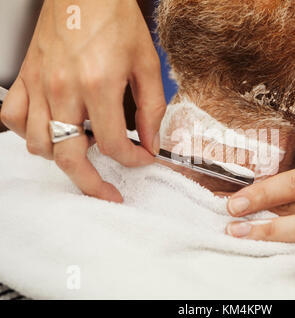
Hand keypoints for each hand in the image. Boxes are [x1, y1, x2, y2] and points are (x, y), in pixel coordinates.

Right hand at [0, 0, 165, 201]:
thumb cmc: (115, 19)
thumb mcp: (147, 64)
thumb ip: (153, 108)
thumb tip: (152, 141)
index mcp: (98, 85)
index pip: (114, 144)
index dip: (133, 159)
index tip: (142, 159)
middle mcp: (63, 89)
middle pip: (70, 157)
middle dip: (92, 185)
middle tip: (108, 194)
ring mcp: (39, 84)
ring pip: (39, 144)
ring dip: (62, 158)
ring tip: (83, 155)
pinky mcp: (25, 77)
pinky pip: (14, 118)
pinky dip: (30, 133)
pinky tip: (50, 130)